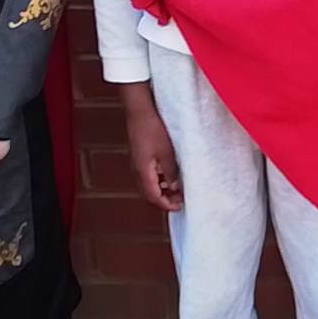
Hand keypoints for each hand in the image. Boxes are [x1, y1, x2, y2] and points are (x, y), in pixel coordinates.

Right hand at [119, 84, 182, 212]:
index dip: (166, 205)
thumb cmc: (152, 129)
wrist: (140, 111)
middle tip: (180, 199)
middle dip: (165, 199)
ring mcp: (137, 164)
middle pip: (150, 194)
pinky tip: (169, 175)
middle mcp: (137, 171)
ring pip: (149, 185)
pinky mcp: (139, 157)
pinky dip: (159, 180)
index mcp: (143, 172)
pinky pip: (148, 175)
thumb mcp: (167, 153)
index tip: (179, 206)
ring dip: (162, 190)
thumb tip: (175, 187)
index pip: (153, 197)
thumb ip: (171, 172)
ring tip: (177, 188)